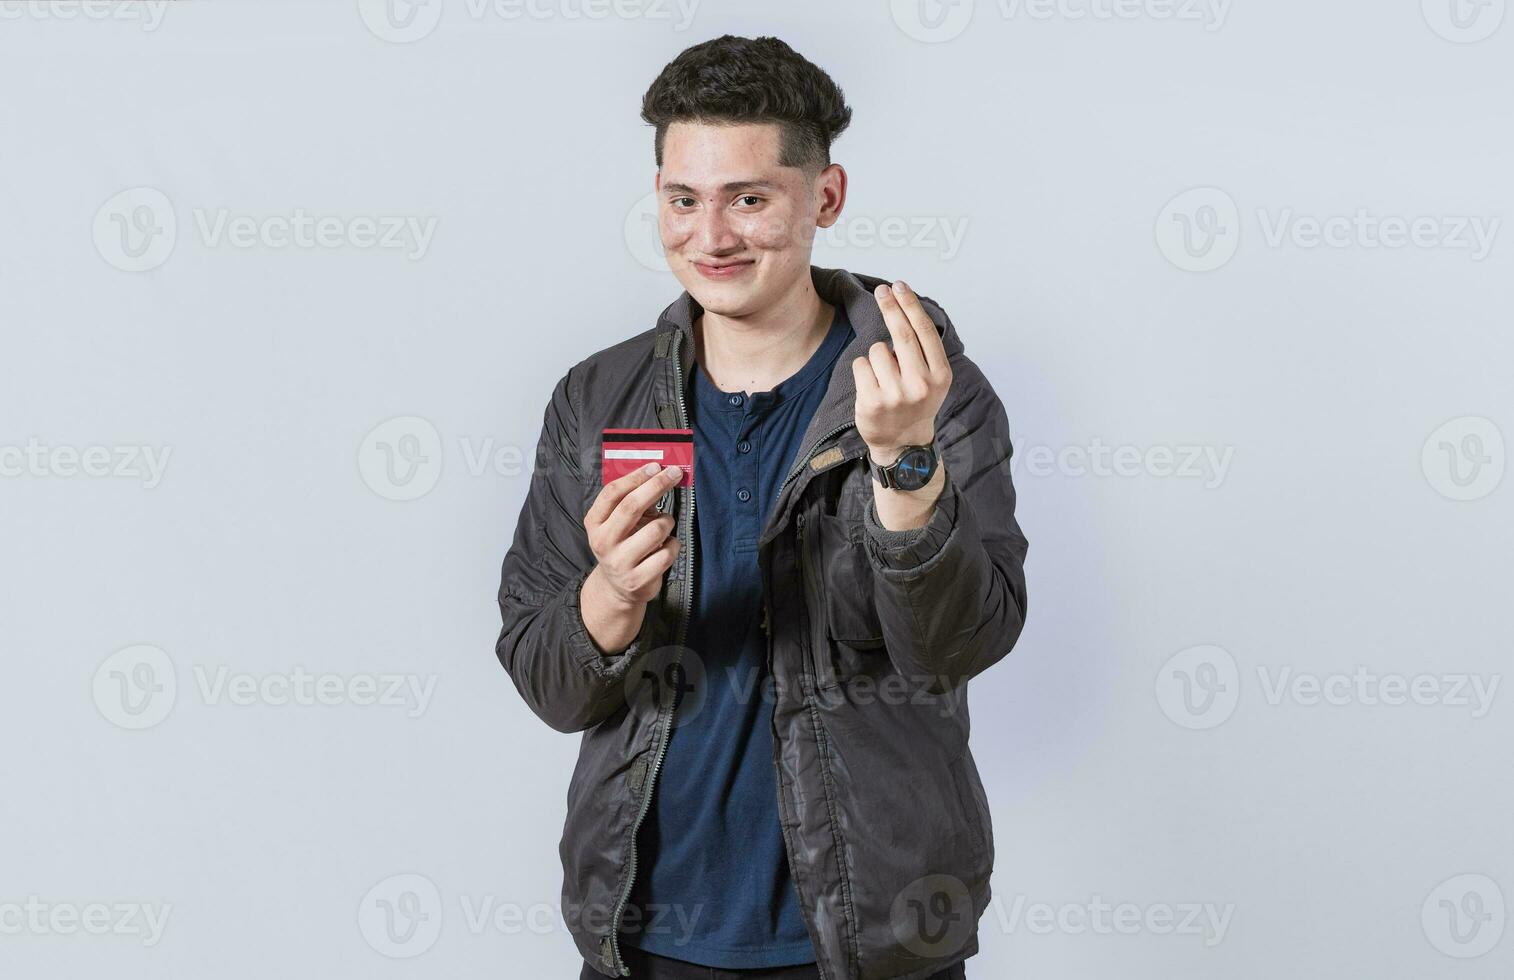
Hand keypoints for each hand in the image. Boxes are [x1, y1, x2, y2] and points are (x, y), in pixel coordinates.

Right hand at [584, 462, 682, 607]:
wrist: (617, 589)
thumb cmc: (622, 545)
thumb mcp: (615, 523)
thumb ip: (629, 500)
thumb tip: (659, 473)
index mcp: (594, 523)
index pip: (612, 493)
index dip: (636, 477)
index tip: (656, 466)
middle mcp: (603, 542)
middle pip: (631, 506)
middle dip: (656, 486)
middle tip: (674, 473)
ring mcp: (620, 562)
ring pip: (656, 529)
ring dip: (667, 521)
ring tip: (664, 526)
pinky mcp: (638, 579)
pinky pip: (667, 552)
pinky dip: (673, 545)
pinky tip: (665, 547)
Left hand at [853, 280, 951, 465]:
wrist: (903, 443)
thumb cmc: (916, 403)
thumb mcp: (933, 379)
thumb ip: (924, 350)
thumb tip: (903, 308)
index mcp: (940, 375)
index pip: (924, 330)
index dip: (910, 305)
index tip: (899, 286)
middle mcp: (921, 384)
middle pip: (901, 333)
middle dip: (890, 307)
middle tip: (882, 291)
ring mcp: (896, 394)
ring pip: (877, 350)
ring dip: (877, 355)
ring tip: (884, 376)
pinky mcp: (872, 402)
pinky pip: (860, 365)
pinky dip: (863, 369)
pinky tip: (872, 385)